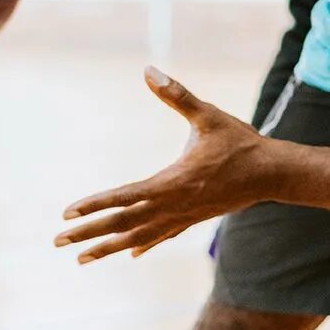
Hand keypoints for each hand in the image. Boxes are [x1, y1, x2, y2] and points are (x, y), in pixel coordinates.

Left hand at [58, 69, 277, 263]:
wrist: (273, 173)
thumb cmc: (240, 143)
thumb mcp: (208, 115)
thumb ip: (177, 95)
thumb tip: (149, 70)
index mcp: (173, 183)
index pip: (125, 198)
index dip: (95, 205)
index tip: (67, 213)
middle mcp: (174, 206)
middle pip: (124, 224)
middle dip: (89, 234)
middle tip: (57, 241)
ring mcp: (183, 217)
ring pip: (138, 237)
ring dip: (108, 247)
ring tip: (81, 258)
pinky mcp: (194, 219)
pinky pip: (162, 236)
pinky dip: (142, 245)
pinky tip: (129, 254)